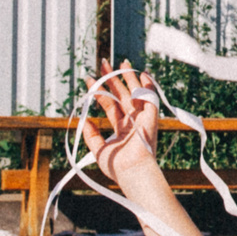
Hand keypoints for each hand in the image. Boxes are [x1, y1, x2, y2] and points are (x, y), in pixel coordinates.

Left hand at [76, 61, 159, 178]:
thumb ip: (91, 135)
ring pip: (135, 93)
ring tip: (122, 63)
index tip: (90, 80)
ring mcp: (142, 119)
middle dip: (113, 79)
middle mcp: (133, 122)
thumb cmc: (117, 167)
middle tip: (104, 63)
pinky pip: (151, 98)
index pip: (110, 105)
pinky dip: (148, 86)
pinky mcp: (151, 118)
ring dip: (129, 78)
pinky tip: (142, 74)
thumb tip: (85, 120)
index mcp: (122, 129)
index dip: (100, 92)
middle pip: (122, 95)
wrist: (132, 172)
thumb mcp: (98, 150)